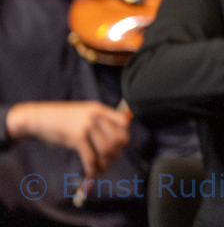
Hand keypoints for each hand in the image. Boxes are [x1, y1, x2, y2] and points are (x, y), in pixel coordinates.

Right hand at [6, 101, 129, 178]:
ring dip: (105, 164)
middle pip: (117, 139)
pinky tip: (91, 176)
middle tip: (110, 163)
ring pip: (105, 151)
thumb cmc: (61, 119)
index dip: (124, 137)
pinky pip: (90, 158)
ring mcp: (87, 126)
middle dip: (115, 154)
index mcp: (100, 109)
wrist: (38, 118)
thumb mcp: (83, 113)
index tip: (119, 147)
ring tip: (101, 171)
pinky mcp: (76, 138)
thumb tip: (116, 142)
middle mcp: (96, 116)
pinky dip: (92, 170)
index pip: (124, 123)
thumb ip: (99, 122)